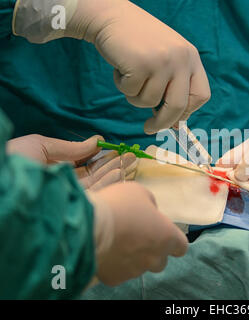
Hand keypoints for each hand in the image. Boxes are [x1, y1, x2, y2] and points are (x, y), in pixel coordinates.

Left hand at [6, 134, 135, 189]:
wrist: (4, 188)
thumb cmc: (14, 165)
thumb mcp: (39, 146)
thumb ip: (70, 147)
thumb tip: (97, 141)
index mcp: (54, 172)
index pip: (83, 165)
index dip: (100, 157)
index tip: (116, 149)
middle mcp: (64, 186)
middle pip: (94, 175)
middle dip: (113, 165)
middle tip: (131, 155)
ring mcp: (70, 198)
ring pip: (98, 186)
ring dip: (115, 173)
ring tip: (131, 161)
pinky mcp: (76, 209)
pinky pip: (96, 196)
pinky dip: (111, 185)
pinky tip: (121, 174)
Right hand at [66, 0, 210, 133]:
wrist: (112, 17)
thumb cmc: (138, 44)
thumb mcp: (165, 60)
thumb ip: (173, 86)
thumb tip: (174, 124)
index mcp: (191, 58)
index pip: (201, 95)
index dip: (188, 112)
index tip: (174, 120)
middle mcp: (181, 59)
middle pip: (177, 106)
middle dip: (162, 122)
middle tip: (149, 128)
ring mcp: (162, 61)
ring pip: (149, 102)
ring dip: (135, 96)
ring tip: (130, 75)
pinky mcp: (141, 64)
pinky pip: (131, 93)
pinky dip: (122, 86)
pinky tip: (121, 68)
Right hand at [89, 182, 187, 285]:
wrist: (87, 226)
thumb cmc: (119, 205)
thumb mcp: (140, 193)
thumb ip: (150, 205)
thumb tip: (150, 212)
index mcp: (167, 237)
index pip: (181, 246)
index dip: (173, 241)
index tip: (163, 234)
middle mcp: (154, 258)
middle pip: (160, 260)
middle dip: (152, 251)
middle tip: (137, 237)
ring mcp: (135, 271)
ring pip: (139, 267)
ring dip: (133, 257)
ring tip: (117, 242)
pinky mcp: (115, 278)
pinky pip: (119, 272)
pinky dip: (115, 264)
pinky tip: (105, 250)